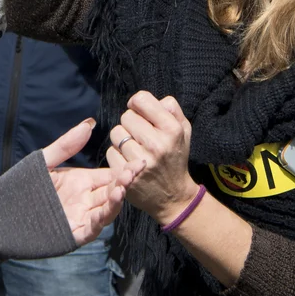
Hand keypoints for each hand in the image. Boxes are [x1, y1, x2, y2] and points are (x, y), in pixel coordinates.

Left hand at [43, 119, 144, 245]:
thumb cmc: (19, 187)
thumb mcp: (43, 163)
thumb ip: (66, 146)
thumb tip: (89, 124)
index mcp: (81, 182)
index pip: (110, 175)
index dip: (125, 170)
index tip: (138, 161)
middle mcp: (85, 200)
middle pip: (111, 191)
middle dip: (125, 182)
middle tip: (136, 170)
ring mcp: (80, 218)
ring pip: (105, 211)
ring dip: (115, 201)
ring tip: (122, 188)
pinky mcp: (72, 235)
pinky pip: (90, 229)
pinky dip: (97, 221)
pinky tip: (102, 211)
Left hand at [106, 92, 200, 225]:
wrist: (173, 197)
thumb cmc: (175, 157)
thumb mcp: (183, 130)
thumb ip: (170, 108)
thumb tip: (143, 98)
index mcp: (172, 130)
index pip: (141, 100)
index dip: (137, 104)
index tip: (140, 113)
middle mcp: (156, 144)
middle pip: (126, 116)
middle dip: (131, 123)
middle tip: (140, 135)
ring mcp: (140, 161)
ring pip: (116, 133)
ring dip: (122, 139)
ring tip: (135, 148)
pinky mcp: (126, 175)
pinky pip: (110, 152)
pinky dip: (117, 155)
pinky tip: (129, 161)